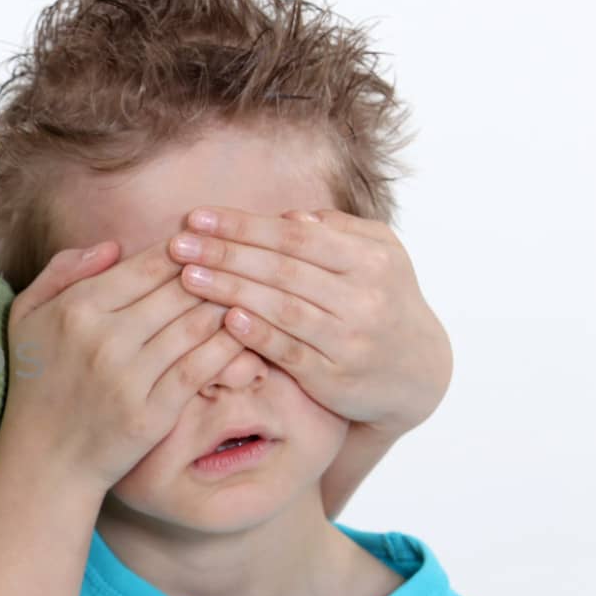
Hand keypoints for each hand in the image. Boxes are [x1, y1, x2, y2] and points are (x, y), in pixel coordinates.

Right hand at [4, 238, 246, 493]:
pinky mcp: (153, 413)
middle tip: (238, 267)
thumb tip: (114, 245)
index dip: (184, 250)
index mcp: (76, 308)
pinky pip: (203, 367)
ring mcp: (129, 378)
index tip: (204, 246)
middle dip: (214, 274)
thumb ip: (63, 271)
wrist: (42, 459)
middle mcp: (103, 339)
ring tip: (248, 295)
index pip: (148, 264)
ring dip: (228, 305)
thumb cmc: (35, 380)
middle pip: (179, 289)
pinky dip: (230, 347)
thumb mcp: (26, 315)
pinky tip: (245, 335)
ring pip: (197, 324)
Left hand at [168, 206, 452, 437]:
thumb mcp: (376, 256)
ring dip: (229, 291)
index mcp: (370, 260)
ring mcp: (350, 340)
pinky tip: (223, 318)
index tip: (197, 218)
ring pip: (282, 309)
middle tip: (178, 245)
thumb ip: (335, 231)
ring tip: (187, 276)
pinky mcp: (334, 378)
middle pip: (282, 270)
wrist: (416, 372)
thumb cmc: (382, 299)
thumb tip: (287, 219)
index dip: (243, 226)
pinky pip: (289, 352)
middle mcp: (364, 298)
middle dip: (225, 254)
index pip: (295, 237)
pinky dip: (255, 334)